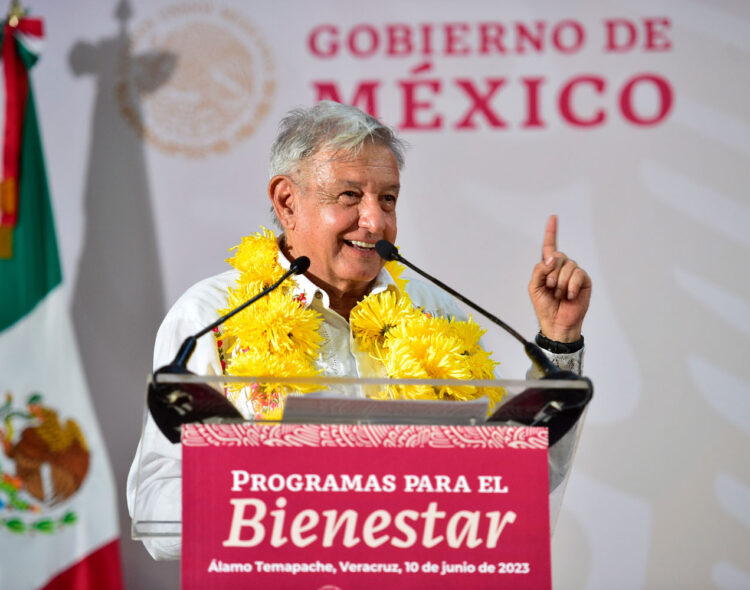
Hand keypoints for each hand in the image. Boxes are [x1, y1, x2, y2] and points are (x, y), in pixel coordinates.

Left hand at [528, 215, 591, 341]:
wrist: (557, 323)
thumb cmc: (544, 306)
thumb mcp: (534, 287)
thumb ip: (539, 270)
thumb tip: (551, 258)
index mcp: (548, 267)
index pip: (550, 246)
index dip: (551, 232)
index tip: (553, 217)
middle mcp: (562, 267)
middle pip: (558, 256)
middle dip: (551, 273)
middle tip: (550, 288)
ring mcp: (574, 273)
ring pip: (568, 266)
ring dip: (560, 283)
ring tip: (559, 295)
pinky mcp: (584, 281)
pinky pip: (578, 275)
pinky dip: (571, 286)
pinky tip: (569, 296)